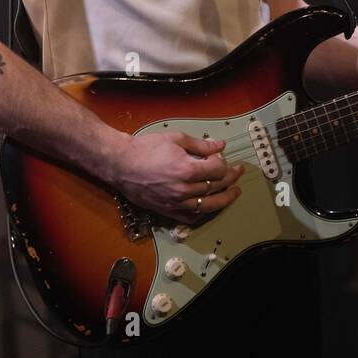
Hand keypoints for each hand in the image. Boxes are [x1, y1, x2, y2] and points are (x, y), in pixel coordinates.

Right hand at [109, 130, 243, 223]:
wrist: (120, 163)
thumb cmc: (145, 148)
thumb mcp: (176, 139)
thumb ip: (201, 145)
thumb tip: (220, 146)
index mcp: (187, 170)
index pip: (217, 171)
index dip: (224, 163)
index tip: (223, 158)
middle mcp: (183, 189)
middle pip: (215, 187)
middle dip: (230, 179)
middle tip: (238, 172)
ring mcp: (175, 203)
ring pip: (207, 205)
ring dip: (224, 199)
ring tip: (234, 193)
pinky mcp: (166, 210)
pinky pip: (190, 217)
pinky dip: (202, 213)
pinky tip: (210, 207)